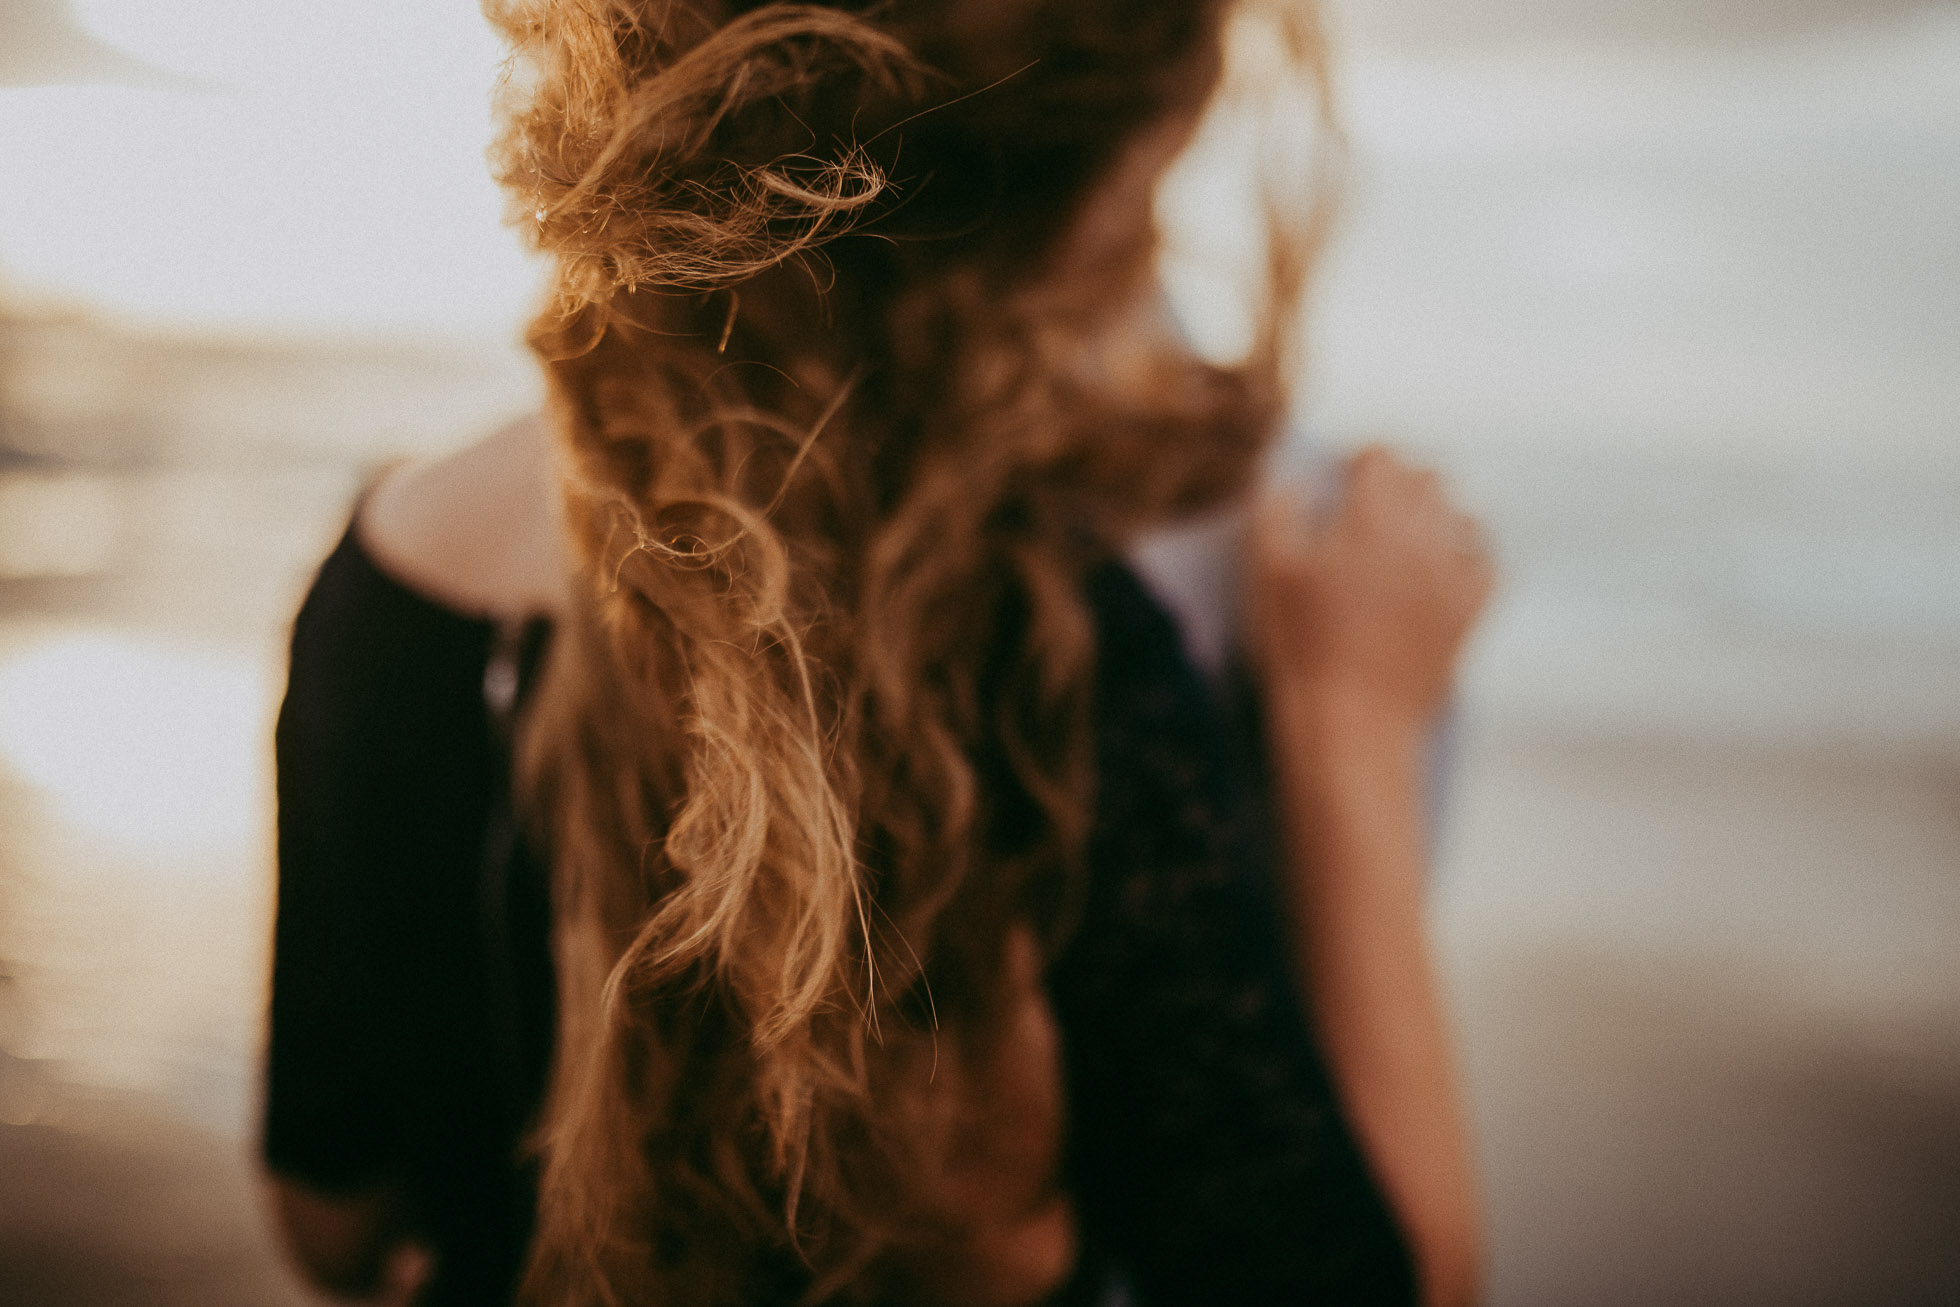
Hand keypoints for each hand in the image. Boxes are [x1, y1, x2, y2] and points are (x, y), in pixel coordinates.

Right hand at [1247, 446, 1492, 738]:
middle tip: (1373, 499)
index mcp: (1372, 518)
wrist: (1352, 720)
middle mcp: (1422, 536)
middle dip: (1400, 480)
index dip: (1360, 460)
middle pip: (1426, 479)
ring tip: (1410, 529)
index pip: (1381, 458)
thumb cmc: (1300, 645)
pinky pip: (1488, 564)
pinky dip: (1471, 554)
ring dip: (1436, 512)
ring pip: (1461, 516)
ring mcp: (1453, 575)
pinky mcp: (1469, 613)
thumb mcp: (1267, 574)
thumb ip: (1275, 514)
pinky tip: (1450, 563)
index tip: (1344, 473)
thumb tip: (1285, 480)